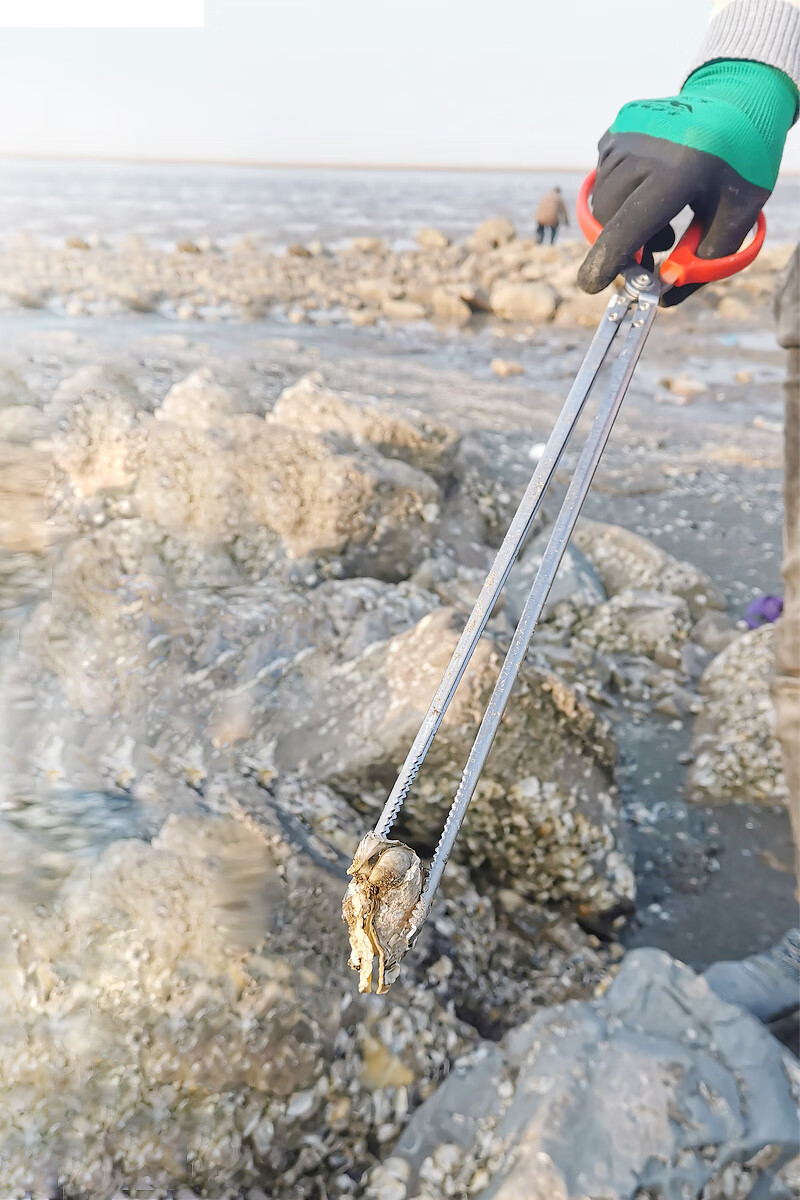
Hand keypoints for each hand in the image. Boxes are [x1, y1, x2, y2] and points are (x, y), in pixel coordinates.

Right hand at [578, 60, 797, 304]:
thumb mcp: (738, 215)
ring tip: (661, 215)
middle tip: (658, 247)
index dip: (608, 259)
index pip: (630, 224)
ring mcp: (627, 133)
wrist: (738, 97)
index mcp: (680, 170)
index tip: (592, 284)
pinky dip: (621, 193)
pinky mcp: (617, 127)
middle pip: (609, 216)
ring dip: (623, 218)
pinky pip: (604, 175)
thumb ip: (705, 262)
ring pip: (602, 198)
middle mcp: (646, 148)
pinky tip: (649, 187)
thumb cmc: (741, 161)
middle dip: (623, 243)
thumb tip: (666, 299)